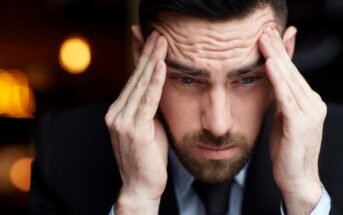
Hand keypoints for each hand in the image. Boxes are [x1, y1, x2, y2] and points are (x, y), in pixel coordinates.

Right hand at [105, 31, 167, 213]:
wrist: (140, 186)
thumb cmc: (147, 156)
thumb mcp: (148, 126)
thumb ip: (149, 107)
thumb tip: (158, 87)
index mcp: (119, 111)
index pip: (133, 80)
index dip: (142, 59)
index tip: (151, 42)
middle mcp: (116, 113)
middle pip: (135, 78)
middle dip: (147, 54)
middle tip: (158, 34)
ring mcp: (122, 121)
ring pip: (140, 85)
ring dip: (152, 61)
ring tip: (161, 42)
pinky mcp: (133, 129)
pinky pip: (147, 101)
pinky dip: (155, 82)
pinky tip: (161, 66)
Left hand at [259, 27, 325, 213]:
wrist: (296, 177)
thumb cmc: (287, 148)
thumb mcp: (283, 117)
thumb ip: (280, 98)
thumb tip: (272, 79)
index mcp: (308, 101)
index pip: (291, 72)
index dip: (279, 53)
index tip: (267, 36)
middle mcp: (313, 103)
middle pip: (291, 71)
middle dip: (277, 49)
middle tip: (265, 30)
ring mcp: (310, 113)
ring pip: (290, 80)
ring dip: (276, 58)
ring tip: (264, 40)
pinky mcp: (301, 124)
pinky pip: (287, 98)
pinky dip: (278, 81)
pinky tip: (269, 66)